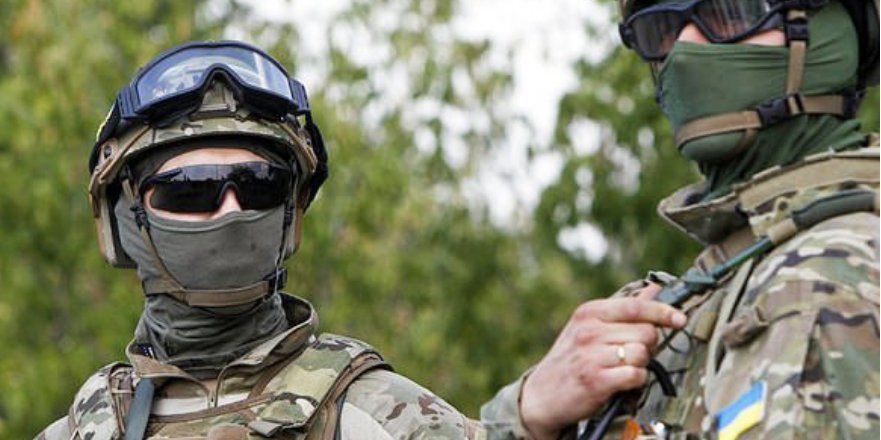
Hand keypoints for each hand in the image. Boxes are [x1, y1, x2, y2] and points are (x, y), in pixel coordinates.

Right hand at [519, 284, 685, 439]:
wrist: (543, 394)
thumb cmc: (571, 359)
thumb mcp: (590, 327)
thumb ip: (623, 309)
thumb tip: (654, 289)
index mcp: (589, 313)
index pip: (635, 306)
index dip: (663, 312)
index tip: (679, 319)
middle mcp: (589, 331)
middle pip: (645, 332)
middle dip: (648, 345)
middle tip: (634, 353)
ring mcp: (591, 356)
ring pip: (642, 354)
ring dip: (640, 364)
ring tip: (623, 368)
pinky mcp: (596, 381)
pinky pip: (636, 375)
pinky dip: (636, 381)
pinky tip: (622, 381)